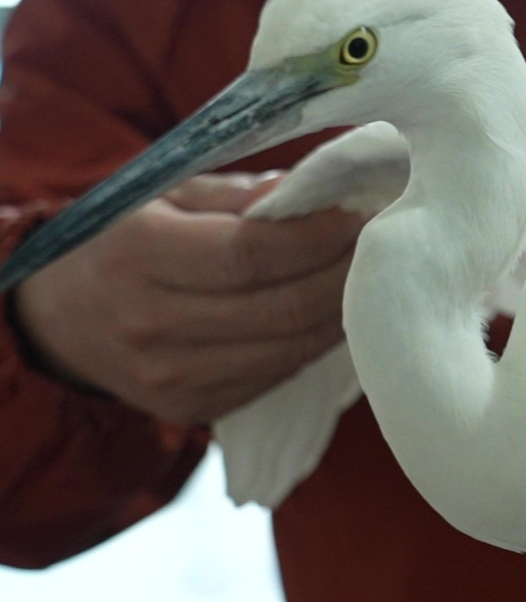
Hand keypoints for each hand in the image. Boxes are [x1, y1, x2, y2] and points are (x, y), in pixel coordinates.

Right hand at [12, 172, 363, 425]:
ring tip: (374, 278)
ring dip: (342, 314)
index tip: (364, 215)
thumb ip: (238, 196)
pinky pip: (277, 376)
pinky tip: (336, 315)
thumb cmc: (125, 240)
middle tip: (388, 246)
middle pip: (281, 308)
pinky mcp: (192, 410)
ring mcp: (169, 378)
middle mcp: (150, 324)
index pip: (251, 254)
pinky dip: (315, 344)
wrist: (60, 320)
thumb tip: (317, 191)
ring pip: (289, 349)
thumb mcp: (163, 195)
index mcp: (137, 256)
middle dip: (346, 275)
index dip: (318, 238)